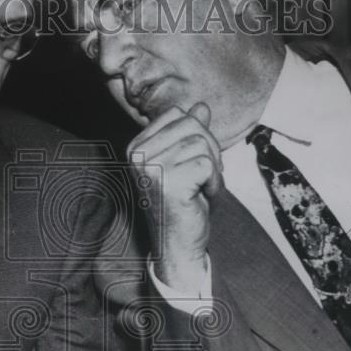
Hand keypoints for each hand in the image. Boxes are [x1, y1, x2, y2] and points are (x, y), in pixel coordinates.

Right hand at [128, 102, 222, 292]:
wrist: (177, 245)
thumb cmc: (182, 204)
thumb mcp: (185, 161)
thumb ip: (190, 133)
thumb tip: (200, 106)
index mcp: (137, 147)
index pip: (177, 115)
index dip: (196, 134)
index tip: (193, 162)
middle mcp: (139, 155)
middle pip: (192, 125)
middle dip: (209, 149)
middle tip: (203, 176)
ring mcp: (151, 168)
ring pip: (202, 144)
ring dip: (213, 168)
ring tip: (201, 188)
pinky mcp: (170, 182)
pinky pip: (208, 164)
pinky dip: (214, 181)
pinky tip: (203, 196)